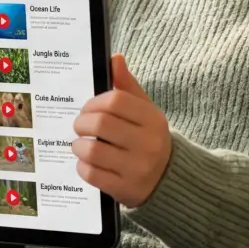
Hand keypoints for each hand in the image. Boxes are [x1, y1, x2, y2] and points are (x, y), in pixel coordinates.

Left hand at [71, 55, 171, 206]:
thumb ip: (128, 86)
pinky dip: (82, 166)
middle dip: (81, 123)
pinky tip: (87, 162)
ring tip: (81, 145)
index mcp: (152, 120)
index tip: (87, 108)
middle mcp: (148, 144)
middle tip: (80, 126)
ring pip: (92, 150)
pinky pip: (91, 174)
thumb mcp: (145, 111)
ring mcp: (137, 168)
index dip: (93, 102)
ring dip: (79, 145)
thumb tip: (114, 58)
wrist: (170, 180)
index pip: (115, 101)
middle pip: (100, 124)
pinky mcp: (125, 189)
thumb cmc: (149, 138)